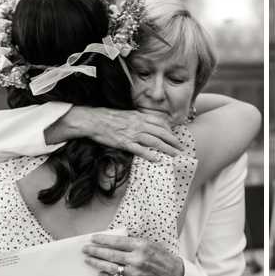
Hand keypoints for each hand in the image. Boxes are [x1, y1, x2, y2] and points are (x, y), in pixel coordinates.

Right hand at [63, 105, 185, 162]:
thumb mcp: (125, 115)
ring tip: (175, 155)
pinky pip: (140, 150)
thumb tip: (146, 126)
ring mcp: (132, 133)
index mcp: (138, 116)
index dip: (169, 130)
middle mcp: (137, 124)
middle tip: (181, 148)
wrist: (92, 120)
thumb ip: (136, 120)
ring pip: (154, 141)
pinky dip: (150, 155)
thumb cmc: (107, 118)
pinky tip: (157, 160)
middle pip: (160, 132)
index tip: (175, 136)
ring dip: (167, 149)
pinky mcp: (125, 143)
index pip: (159, 122)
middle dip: (173, 141)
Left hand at [82, 230, 184, 275]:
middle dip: (95, 251)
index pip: (116, 241)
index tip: (93, 238)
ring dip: (97, 263)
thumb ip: (131, 242)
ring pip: (111, 268)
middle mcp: (137, 260)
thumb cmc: (161, 256)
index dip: (102, 240)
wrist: (174, 273)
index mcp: (140, 246)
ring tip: (88, 259)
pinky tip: (99, 272)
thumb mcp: (149, 242)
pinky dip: (107, 275)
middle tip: (86, 249)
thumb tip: (112, 240)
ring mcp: (136, 273)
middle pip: (110, 255)